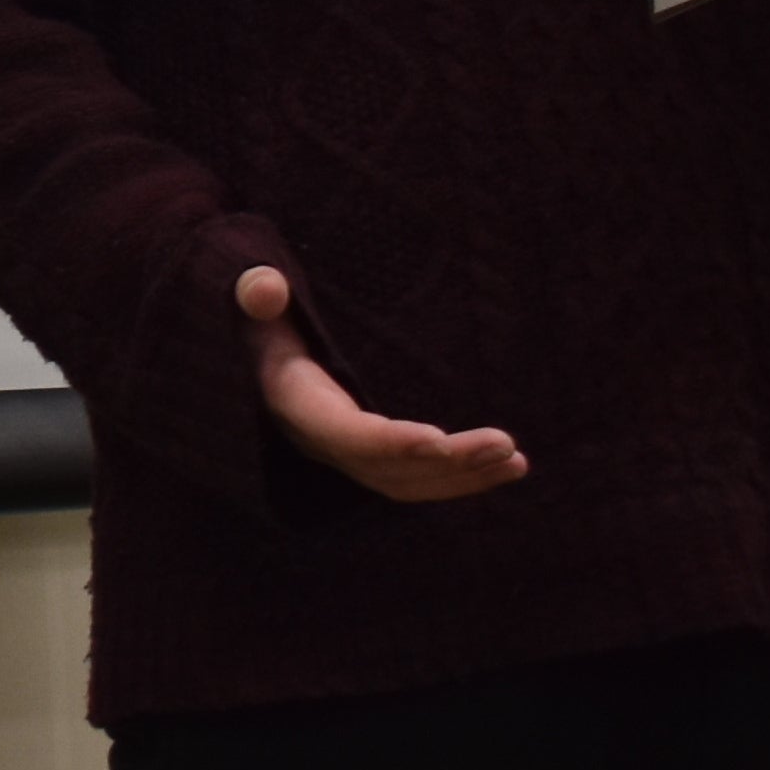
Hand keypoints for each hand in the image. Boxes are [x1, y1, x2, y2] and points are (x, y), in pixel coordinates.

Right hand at [238, 264, 526, 501]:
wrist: (260, 350)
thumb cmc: (264, 320)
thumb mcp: (255, 303)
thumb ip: (256, 294)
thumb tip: (265, 288)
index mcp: (296, 403)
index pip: (343, 433)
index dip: (389, 442)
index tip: (440, 440)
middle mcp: (321, 440)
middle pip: (387, 468)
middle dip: (447, 463)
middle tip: (505, 445)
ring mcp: (347, 454)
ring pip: (407, 482)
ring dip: (462, 478)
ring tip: (515, 461)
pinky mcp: (371, 456)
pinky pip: (416, 478)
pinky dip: (459, 478)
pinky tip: (503, 466)